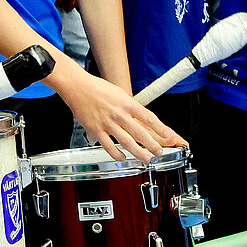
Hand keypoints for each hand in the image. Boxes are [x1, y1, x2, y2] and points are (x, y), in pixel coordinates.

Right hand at [56, 66, 183, 160]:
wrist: (78, 87)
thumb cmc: (98, 89)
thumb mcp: (120, 93)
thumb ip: (131, 107)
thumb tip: (143, 118)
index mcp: (128, 103)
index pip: (149, 118)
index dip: (160, 129)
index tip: (168, 136)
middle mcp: (119, 114)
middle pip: (141, 133)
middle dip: (152, 145)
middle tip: (159, 152)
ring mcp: (108, 123)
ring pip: (127, 142)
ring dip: (138, 153)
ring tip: (146, 158)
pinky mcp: (96, 130)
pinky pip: (109, 146)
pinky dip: (117, 154)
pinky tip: (122, 157)